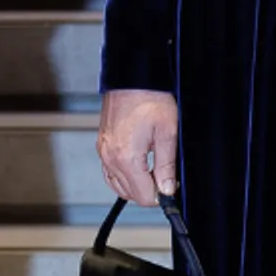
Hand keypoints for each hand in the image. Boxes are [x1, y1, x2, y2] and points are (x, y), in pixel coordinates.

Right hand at [96, 88, 179, 204]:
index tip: (172, 187)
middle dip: (151, 190)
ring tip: (154, 171)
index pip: (143, 196)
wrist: (133, 79)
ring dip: (137, 185)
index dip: (162, 196)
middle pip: (131, 194)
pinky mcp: (102, 146)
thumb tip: (168, 189)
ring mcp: (104, 152)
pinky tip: (138, 168)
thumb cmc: (150, 99)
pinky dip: (124, 176)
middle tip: (167, 177)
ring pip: (119, 186)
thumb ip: (167, 166)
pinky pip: (110, 173)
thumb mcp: (167, 133)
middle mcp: (111, 158)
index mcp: (127, 158)